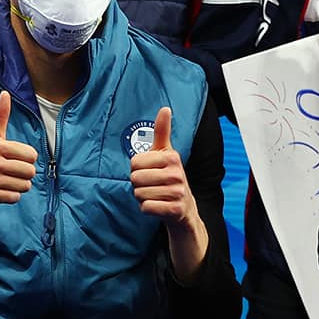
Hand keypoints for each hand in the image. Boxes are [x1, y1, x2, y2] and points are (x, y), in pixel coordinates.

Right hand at [0, 91, 37, 249]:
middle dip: (23, 175)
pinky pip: (14, 198)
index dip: (26, 160)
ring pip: (24, 186)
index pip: (31, 155)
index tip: (12, 160)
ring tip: (4, 182)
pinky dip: (11, 197)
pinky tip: (0, 191)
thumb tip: (5, 93)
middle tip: (9, 173)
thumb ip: (0, 117)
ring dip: (18, 187)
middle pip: (30, 172)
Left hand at [129, 107, 208, 283]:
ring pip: (139, 194)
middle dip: (139, 185)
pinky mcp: (175, 210)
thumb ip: (162, 131)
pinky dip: (147, 209)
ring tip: (156, 196)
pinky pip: (146, 208)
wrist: (184, 210)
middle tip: (152, 186)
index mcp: (172, 157)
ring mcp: (178, 192)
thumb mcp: (166, 153)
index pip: (135, 162)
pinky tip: (158, 207)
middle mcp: (177, 173)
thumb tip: (165, 108)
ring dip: (142, 197)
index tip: (150, 171)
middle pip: (135, 179)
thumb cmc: (169, 178)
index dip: (137, 169)